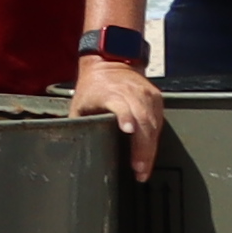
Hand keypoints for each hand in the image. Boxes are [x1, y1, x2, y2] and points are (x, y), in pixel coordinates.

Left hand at [70, 50, 162, 179]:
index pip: (121, 105)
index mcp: (109, 92)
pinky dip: (155, 138)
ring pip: (153, 122)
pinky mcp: (155, 97)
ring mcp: (145, 94)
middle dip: (142, 147)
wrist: (109, 63)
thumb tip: (72, 147)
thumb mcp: (80, 105)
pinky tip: (149, 153)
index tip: (128, 130)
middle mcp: (130, 92)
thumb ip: (81, 124)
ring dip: (150, 147)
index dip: (125, 117)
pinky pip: (159, 120)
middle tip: (139, 169)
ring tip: (144, 167)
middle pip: (142, 120)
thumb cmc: (92, 88)